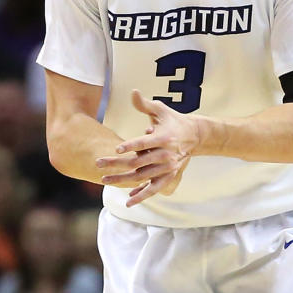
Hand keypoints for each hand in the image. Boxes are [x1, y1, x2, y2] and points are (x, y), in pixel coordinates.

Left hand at [96, 90, 197, 205]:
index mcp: (163, 137)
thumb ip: (144, 104)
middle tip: (98, 163)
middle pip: (138, 162)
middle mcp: (166, 154)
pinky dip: (142, 195)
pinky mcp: (169, 176)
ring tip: (104, 179)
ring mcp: (168, 167)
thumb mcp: (160, 109)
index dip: (131, 145)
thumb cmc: (172, 120)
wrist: (194, 135)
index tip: (117, 149)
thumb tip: (133, 92)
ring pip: (142, 177)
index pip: (145, 142)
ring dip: (123, 180)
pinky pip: (155, 189)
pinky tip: (128, 200)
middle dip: (117, 164)